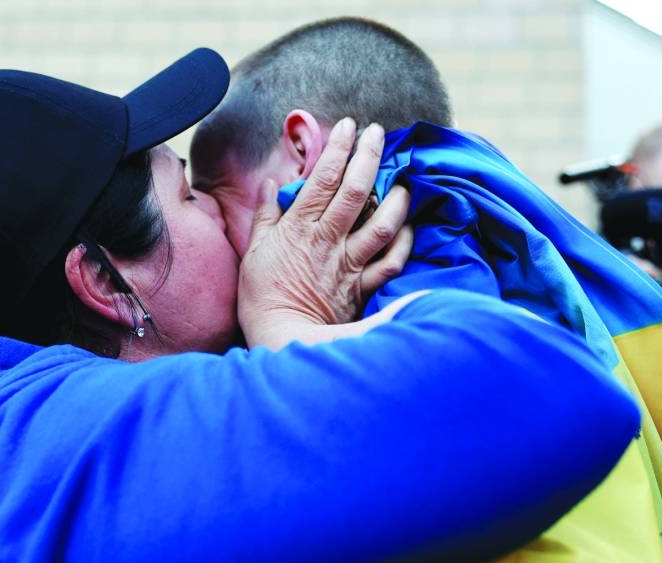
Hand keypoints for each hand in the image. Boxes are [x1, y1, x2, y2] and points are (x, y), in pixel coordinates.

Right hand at [238, 117, 411, 348]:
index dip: (338, 148)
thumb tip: (271, 184)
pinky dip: (404, 241)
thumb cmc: (261, 298)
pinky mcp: (362, 286)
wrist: (282, 338)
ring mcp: (348, 263)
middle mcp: (327, 240)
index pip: (322, 178)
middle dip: (369, 155)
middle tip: (379, 132)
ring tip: (402, 180)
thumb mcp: (253, 252)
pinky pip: (391, 260)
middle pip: (355, 190)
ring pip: (382, 222)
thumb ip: (265, 216)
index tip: (348, 126)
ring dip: (396, 197)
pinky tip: (408, 226)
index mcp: (298, 228)